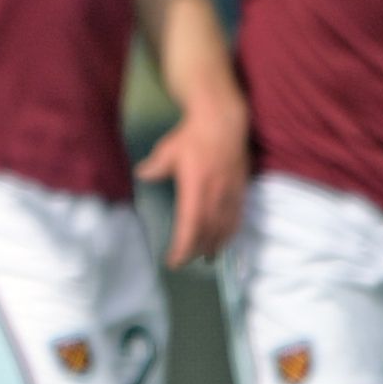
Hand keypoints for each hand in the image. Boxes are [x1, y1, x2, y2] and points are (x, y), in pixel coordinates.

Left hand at [136, 99, 247, 264]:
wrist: (223, 121)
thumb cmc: (192, 136)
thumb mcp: (167, 151)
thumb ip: (155, 167)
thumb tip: (141, 175)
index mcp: (196, 188)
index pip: (190, 225)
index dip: (184, 247)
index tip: (174, 261)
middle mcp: (216, 194)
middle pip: (208, 232)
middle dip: (197, 250)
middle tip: (187, 261)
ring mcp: (231, 193)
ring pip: (224, 227)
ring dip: (215, 245)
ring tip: (206, 257)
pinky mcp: (241, 189)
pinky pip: (237, 217)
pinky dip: (230, 232)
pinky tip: (224, 239)